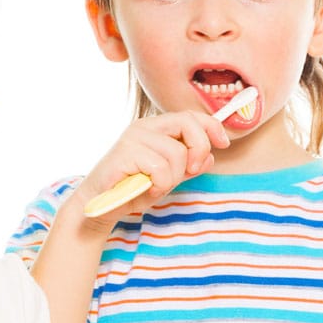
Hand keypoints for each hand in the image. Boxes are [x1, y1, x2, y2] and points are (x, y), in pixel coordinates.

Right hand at [69, 111, 229, 226]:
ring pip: (177, 153)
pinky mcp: (125, 152)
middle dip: (199, 148)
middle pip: (188, 123)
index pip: (189, 116)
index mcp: (154, 128)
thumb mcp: (168, 177)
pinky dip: (159, 184)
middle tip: (192, 170)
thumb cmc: (132, 190)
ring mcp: (133, 137)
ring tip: (156, 186)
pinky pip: (161, 168)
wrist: (99, 205)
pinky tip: (146, 189)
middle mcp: (144, 127)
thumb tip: (211, 156)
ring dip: (173, 177)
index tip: (223, 143)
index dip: (211, 126)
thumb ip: (188, 165)